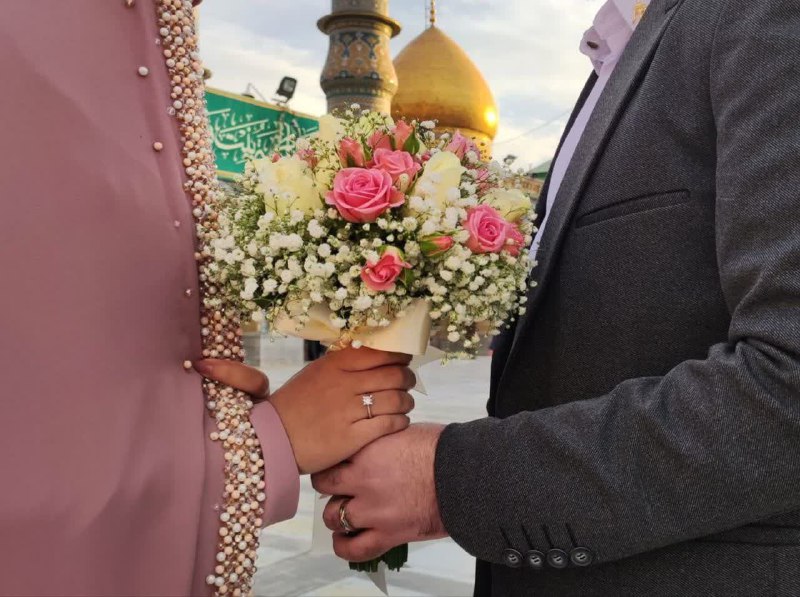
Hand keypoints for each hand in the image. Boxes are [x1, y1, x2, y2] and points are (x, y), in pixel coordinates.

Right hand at [200, 348, 416, 473]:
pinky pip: (390, 424)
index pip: (379, 352)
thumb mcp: (314, 374)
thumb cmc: (293, 405)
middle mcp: (344, 384)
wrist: (271, 440)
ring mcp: (349, 411)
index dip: (399, 356)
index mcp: (334, 365)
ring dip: (406, 401)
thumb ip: (341, 363)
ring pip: (396, 399)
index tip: (404, 360)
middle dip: (407, 378)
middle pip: (394, 375)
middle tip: (407, 382)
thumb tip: (372, 353)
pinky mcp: (353, 437)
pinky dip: (400, 421)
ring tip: (404, 404)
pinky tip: (399, 421)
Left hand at [312, 424, 447, 562]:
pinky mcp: (387, 534)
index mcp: (367, 450)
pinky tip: (344, 541)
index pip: (332, 455)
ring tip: (344, 513)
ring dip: (336, 515)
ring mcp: (373, 509)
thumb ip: (381, 441)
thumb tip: (376, 444)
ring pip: (334, 517)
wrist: (464, 475)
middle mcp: (363, 479)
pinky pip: (354, 548)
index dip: (332, 458)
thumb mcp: (403, 431)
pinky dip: (344, 547)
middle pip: (325, 484)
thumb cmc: (442, 450)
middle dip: (329, 485)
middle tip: (337, 486)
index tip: (337, 461)